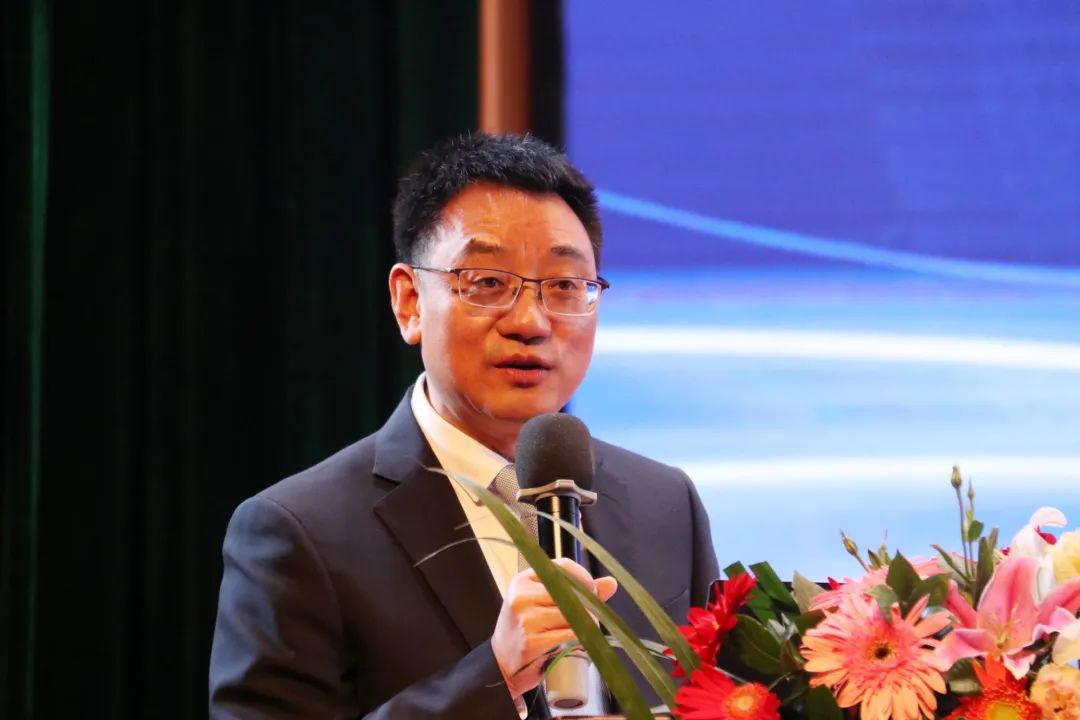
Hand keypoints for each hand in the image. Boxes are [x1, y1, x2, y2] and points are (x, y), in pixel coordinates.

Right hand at [490, 558, 617, 700]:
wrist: (500, 664)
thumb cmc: (524, 630)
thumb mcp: (542, 603)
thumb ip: (576, 591)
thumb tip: (610, 583)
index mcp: (523, 580)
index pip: (563, 567)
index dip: (584, 578)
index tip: (592, 590)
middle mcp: (522, 596)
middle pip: (571, 592)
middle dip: (586, 606)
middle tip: (587, 617)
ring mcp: (526, 619)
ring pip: (573, 615)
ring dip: (585, 625)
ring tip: (578, 632)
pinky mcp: (532, 641)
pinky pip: (570, 635)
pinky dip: (578, 640)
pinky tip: (572, 643)